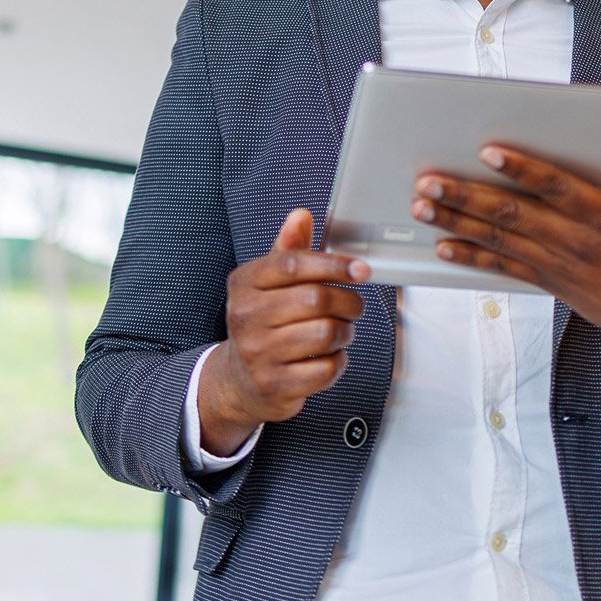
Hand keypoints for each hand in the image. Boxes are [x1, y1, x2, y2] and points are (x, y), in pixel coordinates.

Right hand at [197, 209, 370, 455]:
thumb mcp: (269, 282)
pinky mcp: (275, 385)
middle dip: (348, 302)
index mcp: (244, 283)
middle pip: (316, 299)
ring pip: (326, 334)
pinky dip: (338, 361)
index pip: (294, 264)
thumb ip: (289, 249)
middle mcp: (245, 316)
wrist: (239, 379)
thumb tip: (301, 215)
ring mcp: (258, 353)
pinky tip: (328, 356)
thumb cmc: (264, 321)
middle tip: (353, 306)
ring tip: (340, 330)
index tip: (361, 270)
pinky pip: (326, 368)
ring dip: (345, 332)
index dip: (334, 264)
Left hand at [411, 145, 600, 405]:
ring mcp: (556, 263)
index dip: (521, 169)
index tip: (488, 152)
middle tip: (430, 182)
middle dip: (466, 196)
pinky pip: (503, 267)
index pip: (555, 187)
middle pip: (511, 213)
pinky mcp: (549, 281)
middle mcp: (573, 240)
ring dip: (457, 222)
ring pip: (498, 238)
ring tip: (423, 207)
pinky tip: (444, 246)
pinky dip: (472, 256)